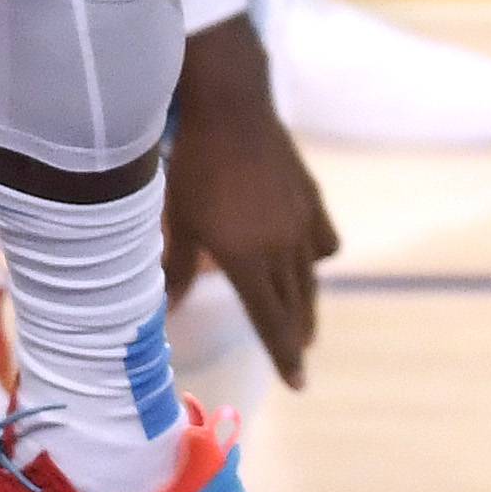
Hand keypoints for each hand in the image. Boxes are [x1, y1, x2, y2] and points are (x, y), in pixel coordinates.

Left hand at [165, 18, 339, 384]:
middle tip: (300, 354)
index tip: (299, 383)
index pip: (271, 322)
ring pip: (312, 276)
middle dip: (298, 334)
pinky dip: (318, 255)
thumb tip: (166, 310)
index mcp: (249, 261)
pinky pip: (324, 239)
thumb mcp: (177, 221)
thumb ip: (173, 270)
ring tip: (306, 317)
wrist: (232, 108)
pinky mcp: (311, 196)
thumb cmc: (194, 165)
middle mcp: (283, 248)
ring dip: (309, 301)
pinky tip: (313, 255)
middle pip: (297, 304)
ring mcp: (302, 221)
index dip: (284, 355)